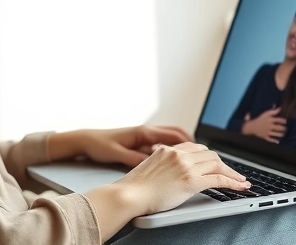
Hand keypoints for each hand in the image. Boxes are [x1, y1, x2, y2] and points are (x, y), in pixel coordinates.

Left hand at [47, 125, 192, 167]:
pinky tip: (178, 160)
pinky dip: (176, 148)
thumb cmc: (99, 145)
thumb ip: (135, 158)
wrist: (85, 140)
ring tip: (200, 159)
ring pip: (173, 137)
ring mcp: (145, 135)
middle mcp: (147, 131)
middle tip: (210, 157)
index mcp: (144, 132)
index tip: (205, 154)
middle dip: (196, 145)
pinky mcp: (141, 141)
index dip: (192, 145)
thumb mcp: (118, 154)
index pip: (175, 135)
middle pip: (179, 134)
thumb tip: (153, 163)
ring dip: (187, 146)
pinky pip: (164, 142)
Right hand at [85, 142, 249, 237]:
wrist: (129, 194)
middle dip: (223, 164)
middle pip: (209, 154)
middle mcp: (178, 154)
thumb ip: (160, 164)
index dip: (208, 157)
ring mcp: (185, 166)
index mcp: (167, 150)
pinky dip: (232, 182)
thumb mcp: (148, 168)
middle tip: (232, 174)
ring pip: (217, 164)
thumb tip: (167, 171)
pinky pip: (218, 179)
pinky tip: (239, 187)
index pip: (195, 148)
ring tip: (240, 181)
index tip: (215, 163)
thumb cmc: (134, 187)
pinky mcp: (191, 180)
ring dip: (231, 173)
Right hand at [241, 107, 285, 141]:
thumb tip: (280, 108)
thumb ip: (273, 111)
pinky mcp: (265, 137)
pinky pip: (271, 139)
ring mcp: (267, 132)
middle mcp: (269, 126)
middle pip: (279, 128)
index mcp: (269, 120)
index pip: (278, 120)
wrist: (252, 127)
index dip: (283, 121)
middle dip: (283, 128)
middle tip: (285, 128)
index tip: (285, 121)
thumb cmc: (260, 119)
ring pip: (277, 134)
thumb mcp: (266, 114)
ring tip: (283, 133)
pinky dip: (275, 141)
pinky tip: (278, 141)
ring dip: (281, 134)